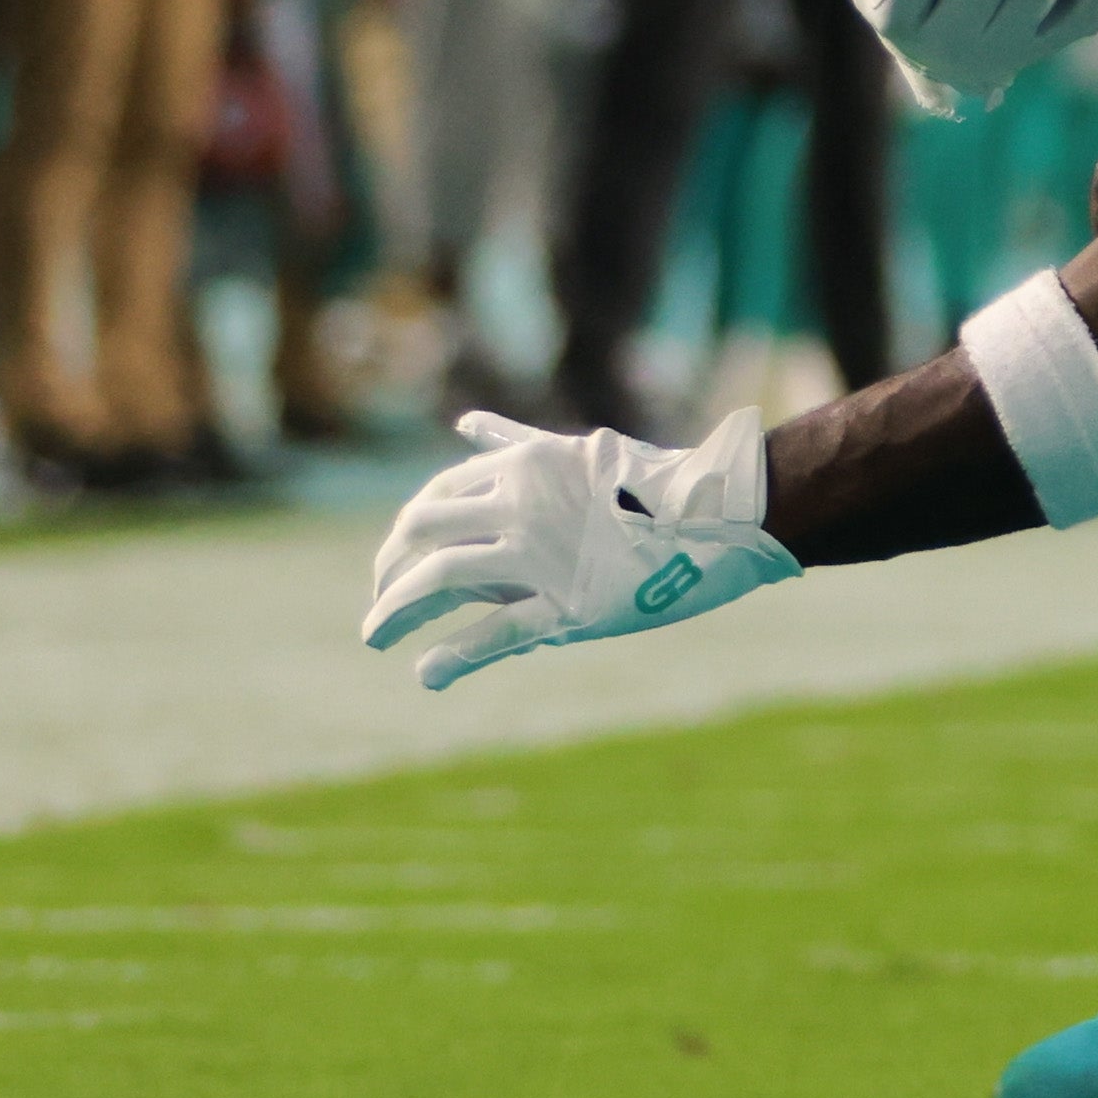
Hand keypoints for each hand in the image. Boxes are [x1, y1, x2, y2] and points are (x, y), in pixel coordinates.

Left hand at [361, 408, 796, 690]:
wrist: (722, 512)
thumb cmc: (651, 482)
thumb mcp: (573, 452)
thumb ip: (514, 443)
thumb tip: (462, 423)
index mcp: (521, 469)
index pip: (433, 500)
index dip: (403, 536)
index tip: (392, 564)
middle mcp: (520, 505)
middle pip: (422, 535)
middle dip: (387, 573)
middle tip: (380, 607)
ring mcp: (541, 554)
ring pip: (441, 580)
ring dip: (395, 613)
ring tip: (376, 637)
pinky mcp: (568, 602)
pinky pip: (494, 632)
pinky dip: (452, 657)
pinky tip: (428, 674)